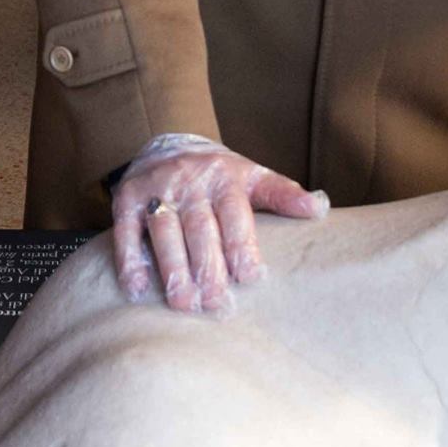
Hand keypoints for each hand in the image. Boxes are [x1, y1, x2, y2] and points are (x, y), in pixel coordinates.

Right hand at [110, 133, 328, 314]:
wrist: (167, 143)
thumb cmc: (218, 174)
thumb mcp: (252, 177)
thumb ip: (283, 195)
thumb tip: (320, 208)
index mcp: (226, 178)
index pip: (235, 214)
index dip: (241, 244)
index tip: (250, 276)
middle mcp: (190, 182)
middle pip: (200, 227)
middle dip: (207, 265)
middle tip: (216, 303)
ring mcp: (157, 189)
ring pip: (164, 230)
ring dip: (172, 267)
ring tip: (183, 302)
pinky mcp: (127, 198)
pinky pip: (126, 230)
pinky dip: (129, 258)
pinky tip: (137, 287)